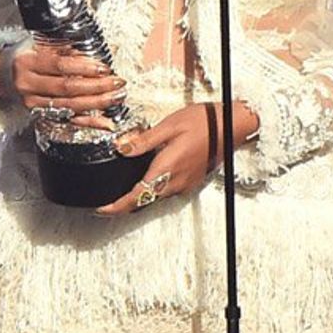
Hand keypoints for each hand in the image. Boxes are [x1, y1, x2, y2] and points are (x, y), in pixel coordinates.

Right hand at [0, 40, 124, 129]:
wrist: (2, 76)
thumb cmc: (25, 56)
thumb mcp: (39, 46)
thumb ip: (63, 49)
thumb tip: (92, 54)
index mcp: (28, 63)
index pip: (60, 65)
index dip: (84, 67)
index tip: (105, 67)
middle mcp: (28, 85)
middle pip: (67, 88)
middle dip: (97, 86)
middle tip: (118, 83)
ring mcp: (33, 104)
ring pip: (70, 106)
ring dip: (98, 103)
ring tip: (117, 97)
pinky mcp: (39, 116)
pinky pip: (68, 122)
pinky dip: (89, 123)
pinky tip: (106, 122)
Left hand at [95, 101, 258, 214]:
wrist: (231, 126)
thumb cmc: (204, 122)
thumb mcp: (169, 125)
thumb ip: (144, 140)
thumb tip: (122, 148)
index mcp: (166, 169)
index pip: (136, 196)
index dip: (116, 206)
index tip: (101, 210)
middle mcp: (175, 182)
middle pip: (143, 201)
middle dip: (123, 203)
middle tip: (107, 201)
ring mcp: (185, 184)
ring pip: (155, 197)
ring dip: (139, 196)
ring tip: (122, 191)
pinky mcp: (191, 181)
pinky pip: (166, 191)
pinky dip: (153, 189)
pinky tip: (147, 178)